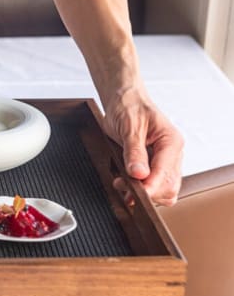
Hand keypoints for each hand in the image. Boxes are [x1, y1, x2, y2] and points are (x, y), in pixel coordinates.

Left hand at [102, 87, 183, 206]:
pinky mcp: (155, 165)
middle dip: (148, 192)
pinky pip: (155, 185)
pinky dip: (142, 191)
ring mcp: (165, 161)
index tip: (135, 194)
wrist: (124, 100)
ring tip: (122, 185)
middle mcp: (172, 153)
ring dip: (144, 193)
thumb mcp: (129, 127)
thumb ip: (134, 151)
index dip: (151, 187)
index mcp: (171, 141)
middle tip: (123, 186)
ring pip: (164, 190)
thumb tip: (139, 174)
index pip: (166, 173)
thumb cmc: (129, 107)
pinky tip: (127, 188)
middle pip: (169, 187)